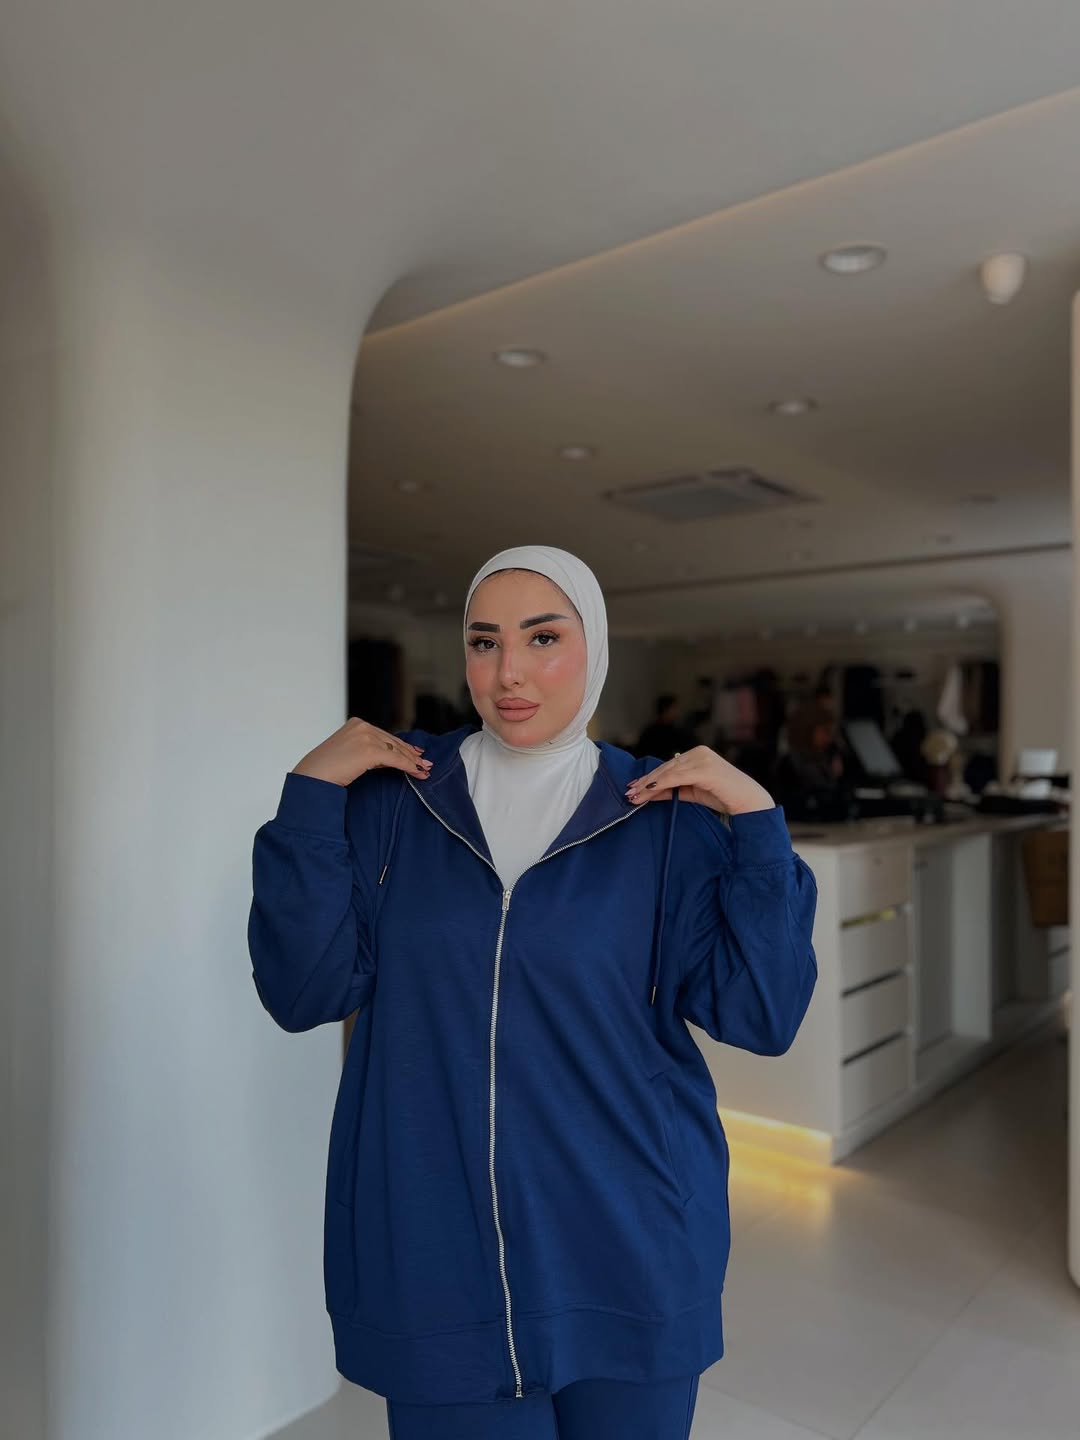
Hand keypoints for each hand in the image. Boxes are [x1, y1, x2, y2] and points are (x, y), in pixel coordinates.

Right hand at [291, 717, 432, 787]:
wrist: (313, 777)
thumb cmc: (327, 770)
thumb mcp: (348, 752)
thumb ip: (366, 749)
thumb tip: (388, 757)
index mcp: (356, 723)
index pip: (384, 735)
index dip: (401, 745)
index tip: (414, 752)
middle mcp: (362, 726)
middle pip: (392, 741)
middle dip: (410, 753)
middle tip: (424, 762)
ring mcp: (365, 736)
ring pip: (396, 750)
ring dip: (412, 761)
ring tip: (424, 770)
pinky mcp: (369, 750)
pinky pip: (395, 759)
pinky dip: (408, 766)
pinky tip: (417, 773)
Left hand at [625, 746, 773, 815]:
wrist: (749, 802)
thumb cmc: (724, 797)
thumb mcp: (693, 792)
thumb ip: (673, 789)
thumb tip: (650, 792)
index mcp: (697, 754)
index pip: (668, 766)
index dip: (649, 777)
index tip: (634, 787)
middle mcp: (698, 752)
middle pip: (665, 768)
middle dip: (645, 781)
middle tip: (628, 792)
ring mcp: (702, 759)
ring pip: (668, 772)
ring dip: (648, 784)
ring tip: (634, 795)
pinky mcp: (704, 769)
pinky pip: (676, 778)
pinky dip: (660, 785)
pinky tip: (648, 791)